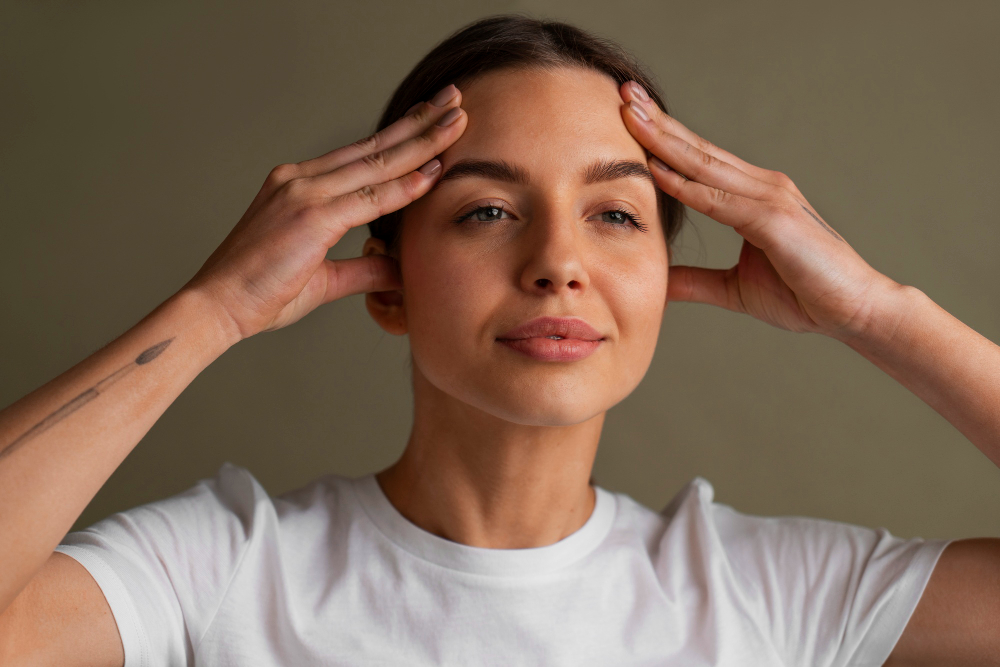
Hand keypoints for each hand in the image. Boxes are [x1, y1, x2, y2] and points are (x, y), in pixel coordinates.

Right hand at [182, 85, 466, 342]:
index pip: (361, 154)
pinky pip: (368, 198)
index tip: (432, 122)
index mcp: (298, 185)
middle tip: (454, 101)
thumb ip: (364, 270)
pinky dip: (403, 187)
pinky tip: (433, 174)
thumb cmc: (261, 293)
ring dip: (422, 142)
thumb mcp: (325, 279)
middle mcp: (300, 179)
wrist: (217, 306)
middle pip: (374, 146)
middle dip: (419, 123)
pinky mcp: (309, 215)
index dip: (401, 137)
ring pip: (376, 162)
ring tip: (456, 121)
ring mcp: (303, 192)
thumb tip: (399, 270)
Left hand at [618, 80, 902, 342]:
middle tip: (623, 93)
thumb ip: (695, 282)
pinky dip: (686, 185)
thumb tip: (659, 281)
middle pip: (699, 150)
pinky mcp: (774, 221)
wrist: (854, 310)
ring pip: (705, 165)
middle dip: (659, 122)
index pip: (699, 160)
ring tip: (631, 116)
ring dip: (665, 141)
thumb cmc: (804, 295)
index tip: (629, 115)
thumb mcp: (735, 289)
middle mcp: (762, 187)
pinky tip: (657, 170)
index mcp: (753, 196)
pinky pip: (719, 201)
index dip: (664, 137)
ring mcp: (770, 199)